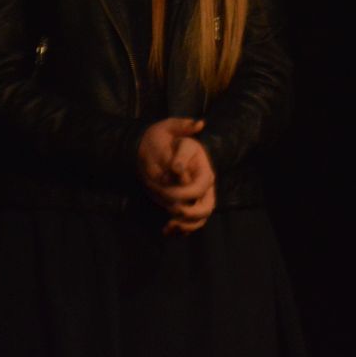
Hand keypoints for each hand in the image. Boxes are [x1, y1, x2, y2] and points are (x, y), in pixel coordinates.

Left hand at [137, 118, 216, 233]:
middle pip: (207, 206)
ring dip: (186, 226)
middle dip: (191, 213)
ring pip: (199, 218)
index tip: (168, 181)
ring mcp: (193, 197)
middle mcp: (201, 184)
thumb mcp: (170, 127)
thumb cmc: (162, 138)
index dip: (185, 189)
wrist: (148, 149)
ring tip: (169, 226)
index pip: (201, 184)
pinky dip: (179, 230)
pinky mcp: (183, 204)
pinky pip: (188, 223)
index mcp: (202, 167)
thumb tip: (199, 125)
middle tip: (173, 211)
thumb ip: (183, 127)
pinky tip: (166, 231)